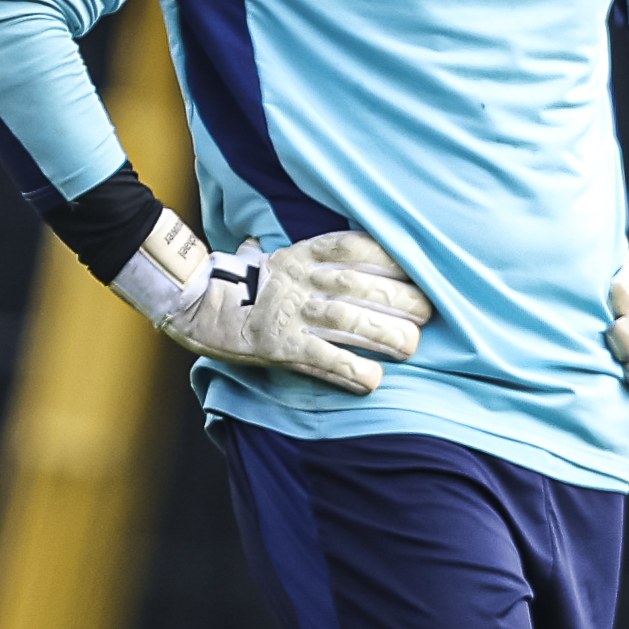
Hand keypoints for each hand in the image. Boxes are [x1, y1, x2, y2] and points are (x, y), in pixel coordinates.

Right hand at [113, 208, 429, 393]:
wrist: (200, 306)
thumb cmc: (254, 284)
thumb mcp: (287, 257)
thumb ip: (325, 256)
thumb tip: (375, 253)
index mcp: (305, 255)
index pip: (357, 249)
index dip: (393, 260)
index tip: (420, 270)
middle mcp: (301, 281)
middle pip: (361, 287)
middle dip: (401, 301)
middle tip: (428, 313)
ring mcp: (291, 315)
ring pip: (349, 323)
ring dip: (386, 336)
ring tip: (412, 347)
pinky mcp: (281, 348)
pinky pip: (324, 360)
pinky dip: (352, 371)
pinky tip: (374, 380)